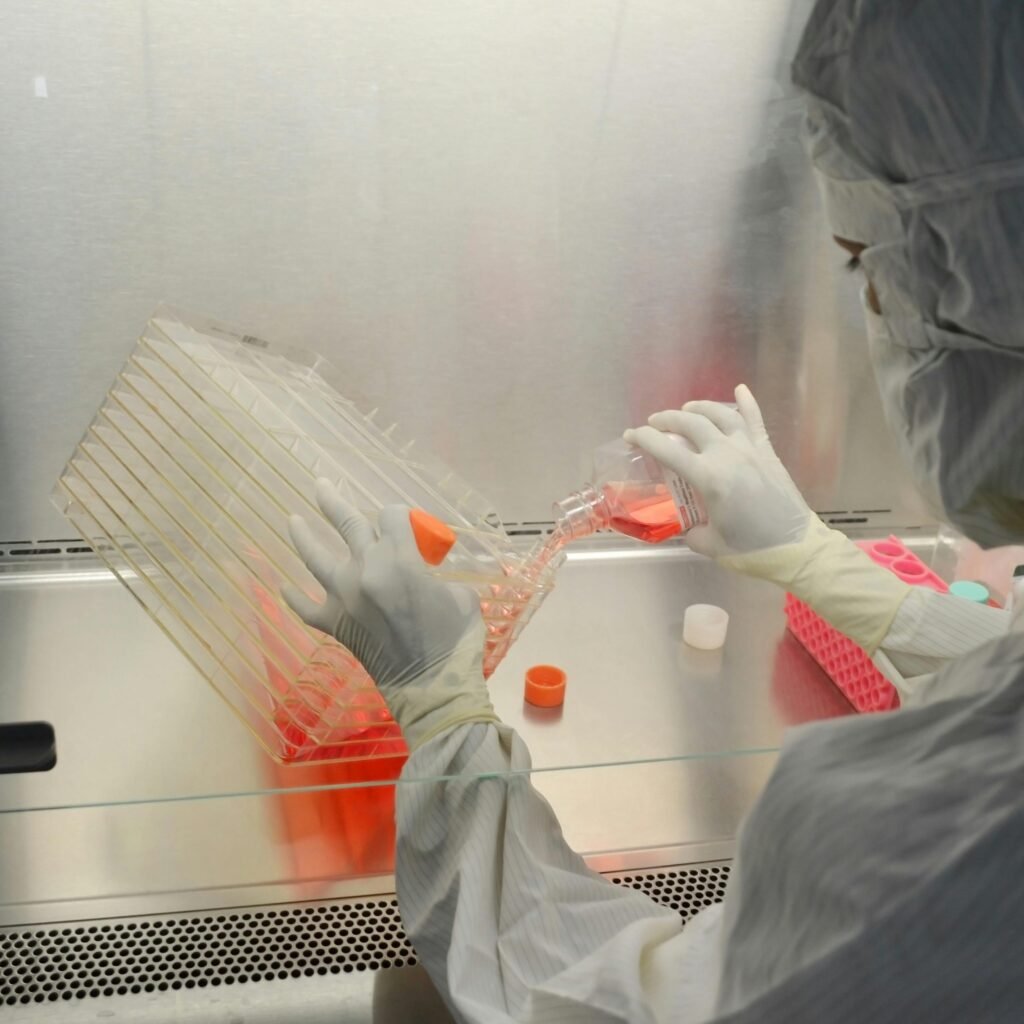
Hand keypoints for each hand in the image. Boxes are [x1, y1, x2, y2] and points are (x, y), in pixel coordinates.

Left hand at [285, 480, 496, 748]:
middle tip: (321, 485)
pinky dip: (295, 597)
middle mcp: (366, 571)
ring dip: (303, 535)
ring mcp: (345, 598)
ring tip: (293, 519)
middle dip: (333, 501)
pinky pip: (306, 608)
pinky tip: (284, 587)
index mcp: (400, 559)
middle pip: (347, 523)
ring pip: (315, 557)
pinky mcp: (336, 625)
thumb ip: (436, 576)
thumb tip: (425, 576)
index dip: (399, 513)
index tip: (403, 519)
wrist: (433, 687)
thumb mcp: (460, 595)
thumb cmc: (456, 640)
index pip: (391, 516)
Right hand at [624, 384, 812, 559]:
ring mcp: (750, 450)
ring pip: (721, 415)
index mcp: (709, 478)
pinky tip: (741, 389)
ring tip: (686, 409)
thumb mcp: (710, 545)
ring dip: (700, 408)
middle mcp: (727, 455)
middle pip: (691, 425)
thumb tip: (691, 525)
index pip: (668, 451)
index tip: (630, 436)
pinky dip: (748, 403)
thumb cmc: (752, 550)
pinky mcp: (767, 453)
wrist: (797, 548)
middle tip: (654, 423)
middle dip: (667, 420)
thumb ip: (693, 531)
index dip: (644, 439)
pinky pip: (756, 421)